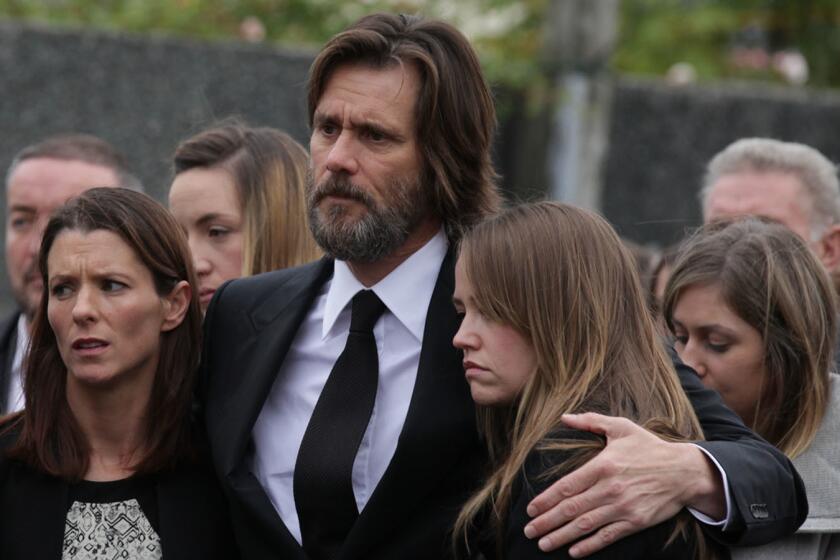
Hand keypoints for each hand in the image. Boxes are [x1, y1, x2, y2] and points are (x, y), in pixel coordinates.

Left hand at [523, 412, 723, 556]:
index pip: (568, 486)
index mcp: (603, 465)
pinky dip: (589, 546)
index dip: (546, 499)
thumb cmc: (649, 447)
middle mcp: (610, 488)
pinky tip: (573, 551)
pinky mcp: (635, 522)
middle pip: (571, 509)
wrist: (684, 471)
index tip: (531, 509)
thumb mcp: (621, 427)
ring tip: (544, 544)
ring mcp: (623, 507)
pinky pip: (608, 536)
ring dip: (561, 536)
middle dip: (547, 522)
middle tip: (529, 531)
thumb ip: (591, 421)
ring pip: (586, 525)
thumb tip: (564, 417)